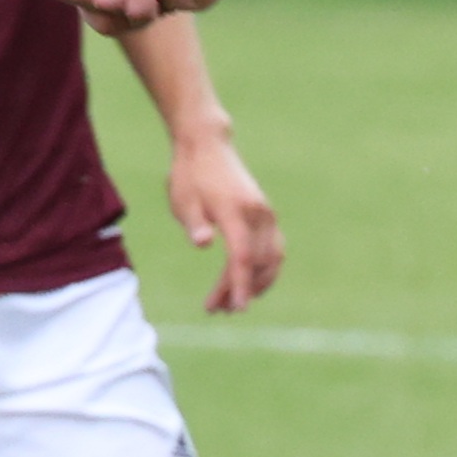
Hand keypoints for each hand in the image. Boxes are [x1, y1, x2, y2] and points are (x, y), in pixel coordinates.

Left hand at [166, 123, 283, 313]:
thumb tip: (203, 244)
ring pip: (270, 259)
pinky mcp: (268, 216)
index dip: (239, 284)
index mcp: (235, 210)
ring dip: (254, 284)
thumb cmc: (189, 176)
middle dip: (239, 290)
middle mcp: (258, 213)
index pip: (241, 256)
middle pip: (255, 262)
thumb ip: (194, 223)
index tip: (235, 307)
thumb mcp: (182, 200)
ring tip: (229, 303)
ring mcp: (266, 214)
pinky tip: (248, 285)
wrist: (207, 147)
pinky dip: (265, 270)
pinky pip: (274, 250)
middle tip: (215, 310)